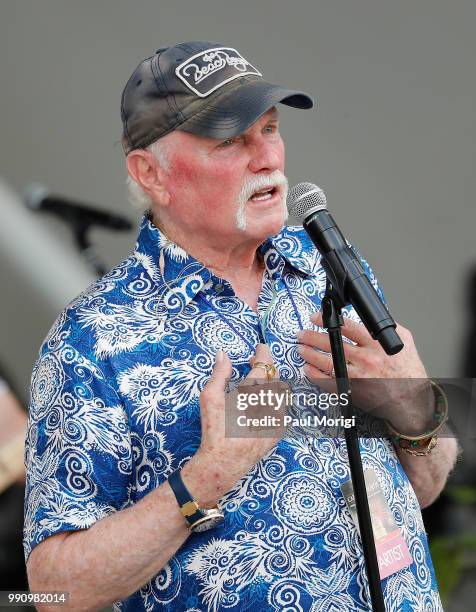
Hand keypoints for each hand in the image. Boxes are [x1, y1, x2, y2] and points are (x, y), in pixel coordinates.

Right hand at [182, 344, 282, 506]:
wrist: (223, 463)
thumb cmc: (214, 430)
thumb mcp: (210, 398)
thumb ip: (219, 373)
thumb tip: (223, 354)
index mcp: (252, 394)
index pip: (264, 366)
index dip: (264, 353)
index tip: (260, 348)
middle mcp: (269, 405)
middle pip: (275, 377)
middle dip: (266, 367)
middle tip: (253, 363)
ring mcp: (277, 419)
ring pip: (280, 393)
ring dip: (270, 383)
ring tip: (256, 383)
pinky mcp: (278, 431)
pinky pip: (281, 409)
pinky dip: (273, 401)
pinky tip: (260, 403)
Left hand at [297, 312, 432, 433]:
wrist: (412, 400)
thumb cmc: (409, 371)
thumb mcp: (405, 341)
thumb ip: (387, 327)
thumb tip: (371, 317)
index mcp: (376, 345)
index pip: (347, 327)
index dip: (328, 321)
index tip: (315, 317)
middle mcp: (366, 360)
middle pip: (332, 344)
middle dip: (312, 337)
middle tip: (301, 334)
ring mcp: (358, 376)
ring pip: (327, 362)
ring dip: (311, 355)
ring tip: (301, 348)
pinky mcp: (353, 391)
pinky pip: (329, 382)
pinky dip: (316, 376)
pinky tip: (308, 369)